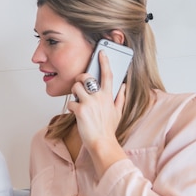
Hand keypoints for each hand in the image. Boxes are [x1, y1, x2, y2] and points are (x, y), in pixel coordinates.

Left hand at [67, 51, 126, 175]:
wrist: (102, 143)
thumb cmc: (108, 129)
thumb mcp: (118, 112)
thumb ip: (120, 97)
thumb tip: (124, 86)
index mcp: (109, 96)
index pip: (108, 74)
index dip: (104, 62)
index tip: (101, 52)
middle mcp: (99, 97)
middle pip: (86, 77)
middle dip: (80, 78)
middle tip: (79, 84)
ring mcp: (89, 103)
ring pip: (76, 87)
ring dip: (74, 93)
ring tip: (78, 101)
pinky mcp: (80, 110)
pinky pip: (71, 102)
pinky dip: (71, 108)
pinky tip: (76, 114)